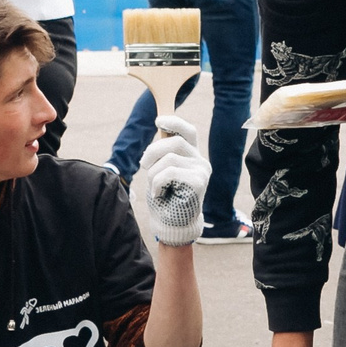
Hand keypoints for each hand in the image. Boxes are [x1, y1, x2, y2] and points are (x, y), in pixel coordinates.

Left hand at [134, 115, 207, 247]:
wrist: (171, 224)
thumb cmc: (165, 198)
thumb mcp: (161, 171)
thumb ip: (163, 153)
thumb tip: (160, 129)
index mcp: (192, 155)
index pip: (188, 131)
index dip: (174, 122)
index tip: (158, 122)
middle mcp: (200, 161)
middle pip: (174, 142)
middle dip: (152, 152)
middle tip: (144, 166)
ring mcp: (202, 171)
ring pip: (169, 158)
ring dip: (153, 173)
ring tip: (154, 187)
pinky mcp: (199, 182)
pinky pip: (170, 173)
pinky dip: (157, 183)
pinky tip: (158, 194)